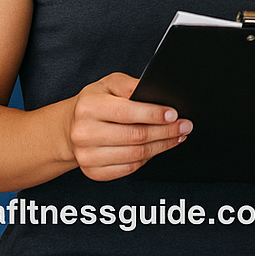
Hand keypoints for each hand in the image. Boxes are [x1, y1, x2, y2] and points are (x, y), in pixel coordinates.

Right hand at [66, 72, 191, 180]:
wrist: (69, 127)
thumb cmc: (94, 102)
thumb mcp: (109, 84)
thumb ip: (131, 86)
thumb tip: (156, 94)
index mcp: (89, 107)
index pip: (126, 112)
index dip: (153, 114)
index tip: (174, 114)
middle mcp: (84, 133)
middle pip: (135, 136)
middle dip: (165, 132)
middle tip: (185, 126)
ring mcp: (87, 156)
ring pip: (134, 155)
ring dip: (161, 146)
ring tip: (177, 137)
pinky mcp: (92, 172)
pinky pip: (128, 168)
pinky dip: (147, 159)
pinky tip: (158, 148)